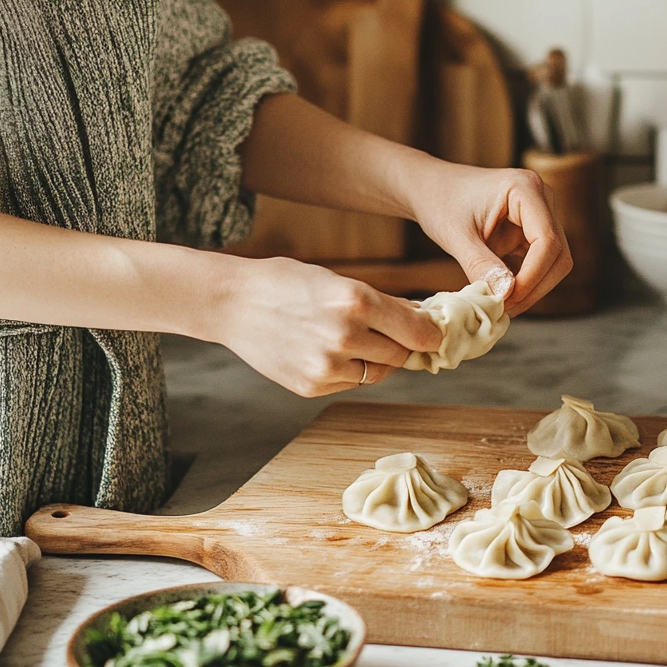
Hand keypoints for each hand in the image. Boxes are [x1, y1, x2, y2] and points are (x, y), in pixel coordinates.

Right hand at [213, 258, 442, 396]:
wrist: (232, 302)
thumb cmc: (288, 282)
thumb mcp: (340, 281)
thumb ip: (383, 304)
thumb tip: (422, 319)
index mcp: (357, 300)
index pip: (419, 332)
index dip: (431, 334)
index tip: (434, 333)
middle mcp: (345, 335)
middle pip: (401, 354)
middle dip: (403, 345)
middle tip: (393, 334)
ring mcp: (327, 365)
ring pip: (379, 373)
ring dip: (379, 359)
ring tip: (357, 340)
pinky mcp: (312, 386)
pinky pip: (351, 382)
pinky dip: (351, 370)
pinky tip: (330, 351)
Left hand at [411, 164, 572, 314]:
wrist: (431, 188)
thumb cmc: (440, 202)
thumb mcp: (455, 235)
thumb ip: (480, 264)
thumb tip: (507, 294)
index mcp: (526, 188)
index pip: (546, 240)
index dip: (532, 276)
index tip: (507, 299)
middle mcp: (541, 198)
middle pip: (558, 254)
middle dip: (535, 286)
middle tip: (504, 308)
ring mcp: (540, 214)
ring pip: (554, 263)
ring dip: (532, 288)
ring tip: (500, 303)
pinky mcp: (533, 231)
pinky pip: (540, 263)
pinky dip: (524, 282)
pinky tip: (501, 292)